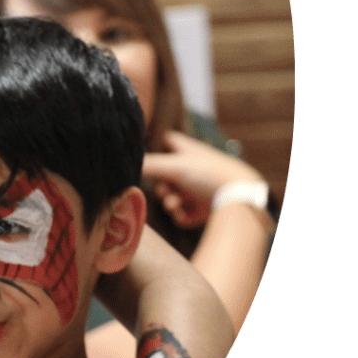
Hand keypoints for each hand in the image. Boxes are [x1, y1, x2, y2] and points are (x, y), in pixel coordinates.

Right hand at [143, 131, 263, 228]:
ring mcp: (202, 188)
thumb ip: (145, 165)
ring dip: (170, 202)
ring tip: (174, 205)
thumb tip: (117, 163)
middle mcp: (195, 167)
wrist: (240, 196)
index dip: (155, 144)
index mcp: (188, 150)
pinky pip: (187, 214)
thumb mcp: (172, 166)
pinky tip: (181, 215)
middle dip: (161, 186)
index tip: (143, 152)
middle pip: (168, 175)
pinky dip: (182, 216)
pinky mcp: (208, 208)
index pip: (168, 141)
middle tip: (162, 190)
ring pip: (176, 195)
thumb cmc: (207, 173)